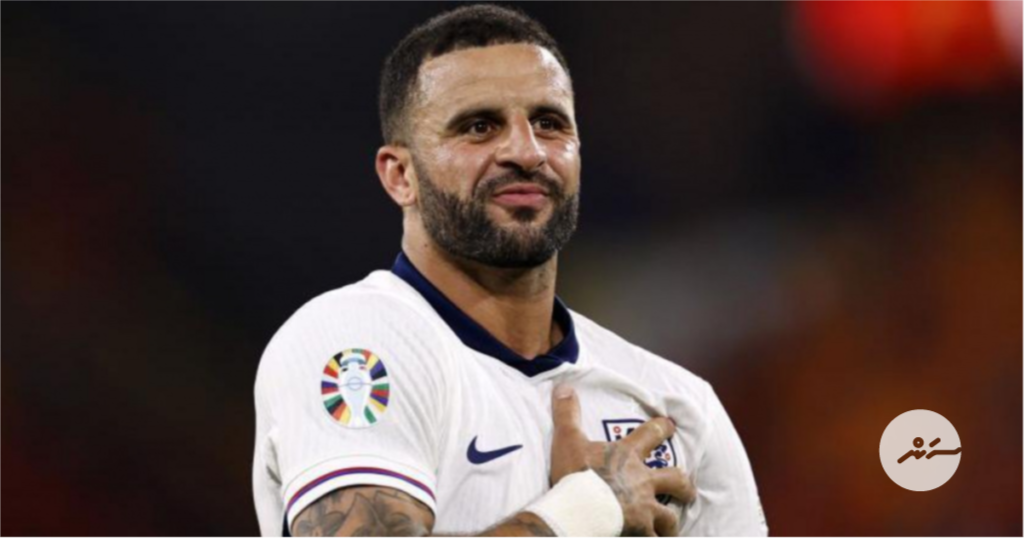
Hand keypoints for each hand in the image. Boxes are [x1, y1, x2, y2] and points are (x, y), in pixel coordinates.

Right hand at [549, 384, 695, 537]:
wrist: (580, 509)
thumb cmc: (575, 474)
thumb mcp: (568, 439)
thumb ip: (567, 414)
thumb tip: (563, 386)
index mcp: (628, 456)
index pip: (651, 434)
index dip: (662, 428)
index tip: (671, 424)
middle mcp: (643, 481)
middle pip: (675, 479)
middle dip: (684, 485)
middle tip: (689, 490)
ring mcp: (645, 509)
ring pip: (669, 517)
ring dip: (671, 524)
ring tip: (671, 530)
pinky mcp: (641, 532)